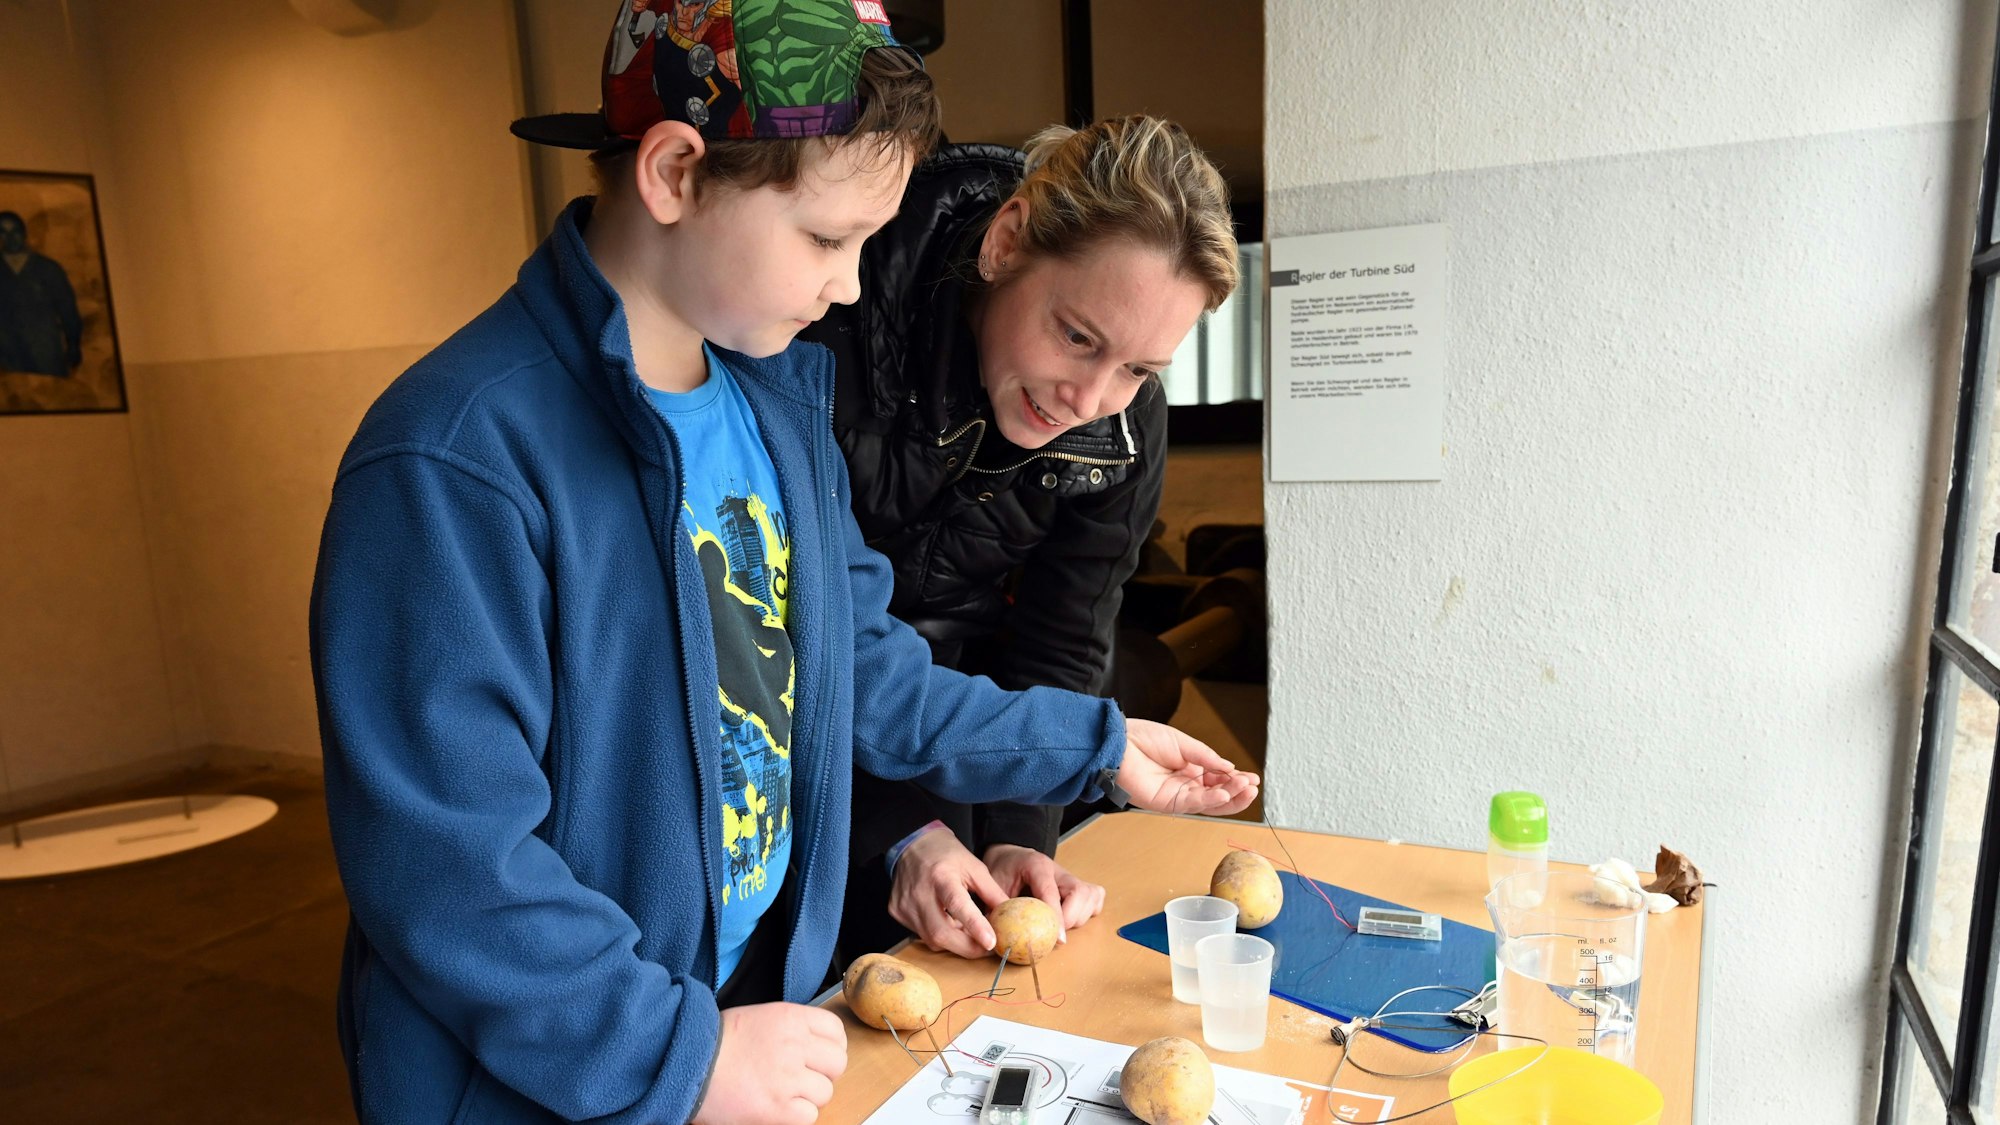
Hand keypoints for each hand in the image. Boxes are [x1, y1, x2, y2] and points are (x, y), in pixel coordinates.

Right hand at [693, 1002, 845, 1124]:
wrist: (688, 1063)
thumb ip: (791, 1028)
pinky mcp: (778, 1108)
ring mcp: (788, 1078)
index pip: (836, 1031)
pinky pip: (809, 1116)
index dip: (831, 1046)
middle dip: (823, 1073)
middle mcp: (795, 1045)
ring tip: (783, 1092)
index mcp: (791, 1018)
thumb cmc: (716, 1042)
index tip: (819, 1055)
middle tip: (802, 1077)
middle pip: (837, 1063)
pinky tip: (777, 1107)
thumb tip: (814, 1045)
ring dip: (808, 1096)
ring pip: (825, 1092)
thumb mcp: (759, 1018)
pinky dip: (796, 1115)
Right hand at [888, 828, 1009, 958]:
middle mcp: (919, 892)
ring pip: (932, 939)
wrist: (913, 844)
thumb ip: (993, 894)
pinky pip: (922, 935)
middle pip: (941, 933)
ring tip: (965, 929)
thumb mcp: (975, 868)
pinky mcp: (896, 912)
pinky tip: (946, 921)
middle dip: (967, 946)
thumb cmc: (947, 855)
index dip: (974, 926)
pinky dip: (939, 934)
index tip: (990, 942)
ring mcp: (904, 904)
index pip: (957, 904)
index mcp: (941, 876)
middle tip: (985, 946)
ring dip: (954, 941)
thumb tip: (1010, 918)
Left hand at [984, 844, 1105, 932]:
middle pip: (1079, 893)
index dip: (1056, 917)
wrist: (1010, 855)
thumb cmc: (1003, 869)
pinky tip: (1073, 916)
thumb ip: (996, 906)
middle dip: (1070, 918)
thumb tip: (995, 935)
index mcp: (1037, 866)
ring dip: (1079, 917)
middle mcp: (1058, 870)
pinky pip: (1095, 897)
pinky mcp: (1077, 884)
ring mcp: (1070, 876)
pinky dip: (1088, 911)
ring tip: (1059, 924)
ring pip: (1090, 897)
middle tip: (1053, 932)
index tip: (1059, 939)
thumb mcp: (993, 885)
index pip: (1051, 892)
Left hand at [1118, 719, 1258, 815]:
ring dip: (1229, 797)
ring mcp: (1176, 795)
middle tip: (1253, 787)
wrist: (1118, 742)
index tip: (1251, 778)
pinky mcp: (1166, 803)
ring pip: (1208, 803)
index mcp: (1189, 768)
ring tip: (1246, 789)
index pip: (1218, 779)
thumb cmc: (1143, 738)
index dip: (1235, 780)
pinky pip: (1192, 804)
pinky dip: (1211, 800)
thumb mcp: (1183, 743)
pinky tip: (1225, 794)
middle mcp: (1184, 784)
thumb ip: (1207, 758)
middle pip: (1216, 795)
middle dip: (1237, 792)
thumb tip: (1230, 768)